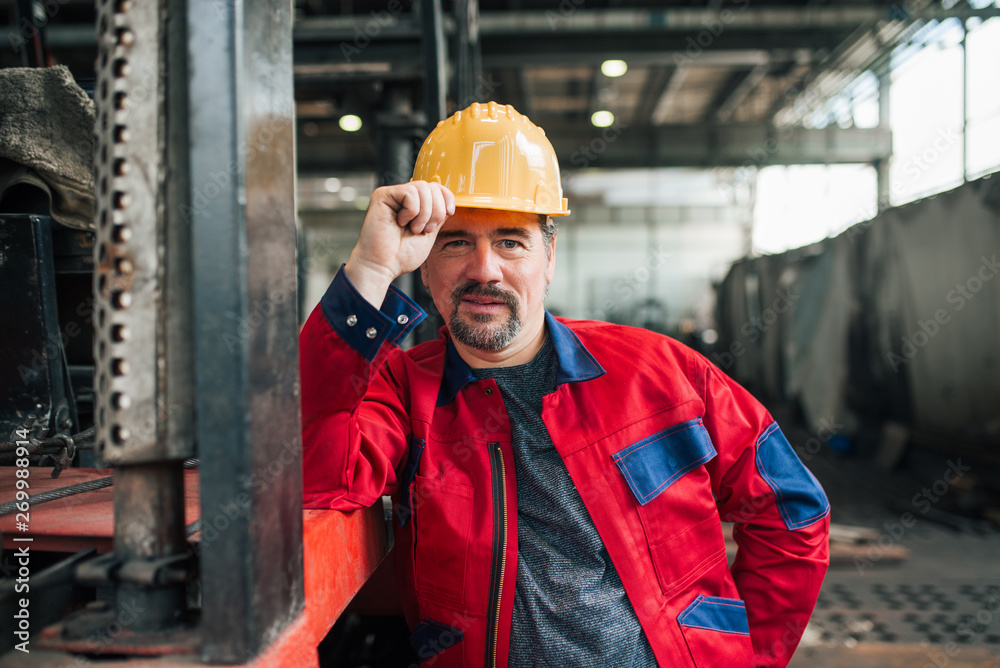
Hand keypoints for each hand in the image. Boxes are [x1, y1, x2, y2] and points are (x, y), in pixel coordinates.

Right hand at [344, 181, 454, 306]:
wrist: (383, 266)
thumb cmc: (401, 255)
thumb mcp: (429, 232)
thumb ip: (438, 214)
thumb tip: (448, 199)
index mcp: (413, 205)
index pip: (436, 187)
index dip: (447, 197)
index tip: (449, 213)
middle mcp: (402, 197)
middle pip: (431, 186)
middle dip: (436, 210)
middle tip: (424, 229)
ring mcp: (392, 195)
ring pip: (422, 188)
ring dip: (424, 213)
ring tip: (413, 229)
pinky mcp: (382, 195)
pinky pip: (410, 193)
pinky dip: (412, 211)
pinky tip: (401, 222)